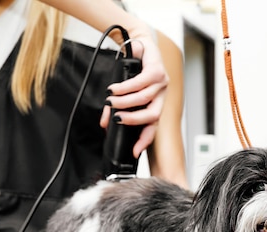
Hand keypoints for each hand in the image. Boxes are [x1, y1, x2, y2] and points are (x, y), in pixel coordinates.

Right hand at [100, 29, 168, 157]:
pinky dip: (125, 88)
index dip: (144, 141)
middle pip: (152, 116)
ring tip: (111, 101)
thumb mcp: (122, 94)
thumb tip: (105, 124)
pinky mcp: (157, 70)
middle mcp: (161, 96)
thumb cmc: (132, 71)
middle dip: (133, 119)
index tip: (134, 153)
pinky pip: (141, 83)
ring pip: (144, 99)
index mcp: (155, 105)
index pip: (153, 128)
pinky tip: (114, 89)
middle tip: (117, 118)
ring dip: (125, 102)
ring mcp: (161, 83)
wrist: (138, 44)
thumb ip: (115, 110)